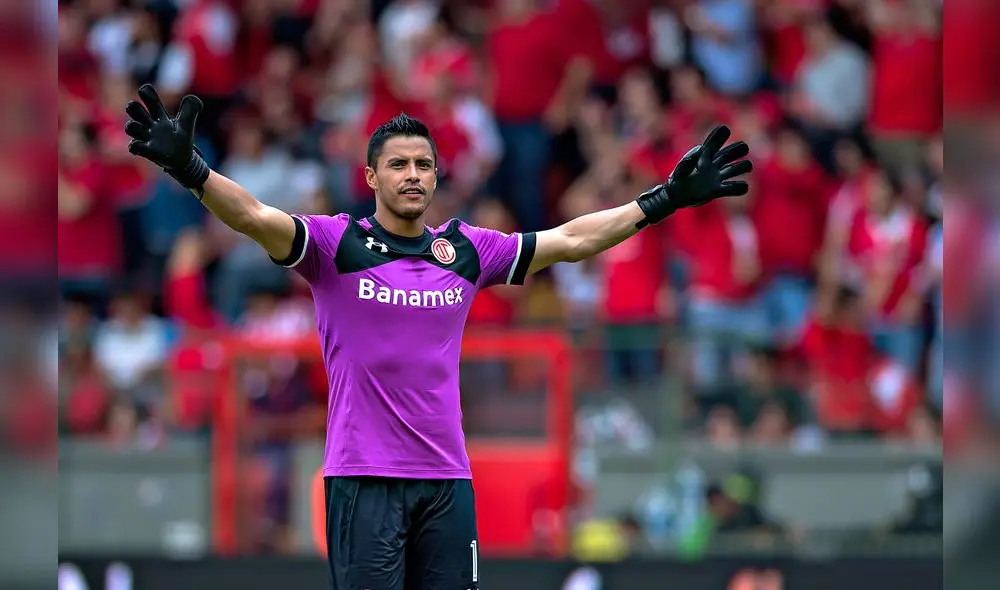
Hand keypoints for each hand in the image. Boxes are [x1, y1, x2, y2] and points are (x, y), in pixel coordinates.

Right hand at [124, 84, 209, 190]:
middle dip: (132, 106)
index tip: (144, 90)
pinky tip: (141, 146)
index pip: (150, 100)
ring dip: (132, 126)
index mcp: (160, 116)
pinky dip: (135, 145)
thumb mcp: (187, 123)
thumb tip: (193, 97)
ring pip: (130, 127)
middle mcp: (150, 125)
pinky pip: (134, 146)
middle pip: (134, 110)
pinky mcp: (147, 151)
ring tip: (140, 128)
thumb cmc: (181, 139)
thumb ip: (190, 109)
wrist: (182, 160)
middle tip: (133, 105)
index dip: (146, 93)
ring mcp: (147, 138)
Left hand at [634, 125, 751, 226]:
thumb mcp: (679, 171)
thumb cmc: (676, 180)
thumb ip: (688, 163)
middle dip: (739, 149)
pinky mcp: (719, 191)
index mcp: (706, 154)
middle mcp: (715, 164)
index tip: (721, 134)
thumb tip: (701, 153)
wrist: (676, 197)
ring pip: (742, 166)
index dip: (722, 134)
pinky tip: (733, 187)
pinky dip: (740, 187)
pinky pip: (738, 187)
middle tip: (725, 158)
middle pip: (737, 149)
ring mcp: (718, 177)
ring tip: (727, 173)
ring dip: (742, 167)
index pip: (718, 139)